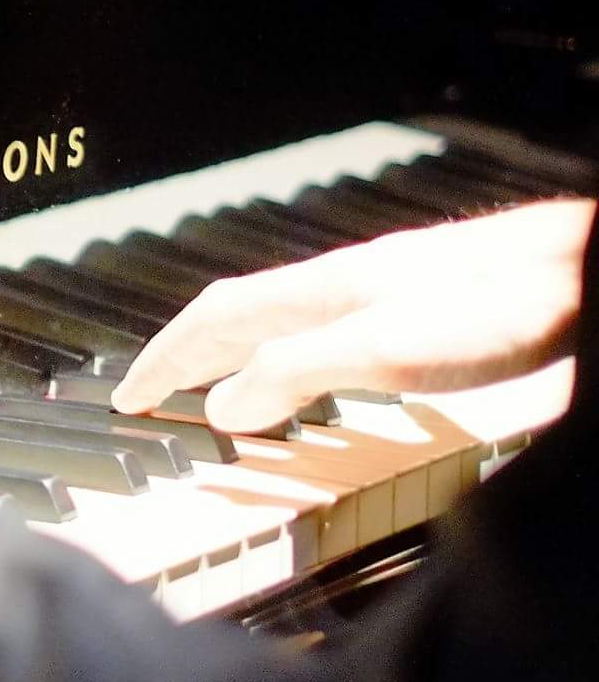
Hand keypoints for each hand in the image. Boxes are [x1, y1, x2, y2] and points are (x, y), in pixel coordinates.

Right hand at [111, 198, 593, 430]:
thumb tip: (226, 404)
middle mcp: (348, 285)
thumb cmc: (504, 305)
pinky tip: (313, 380)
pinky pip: (325, 337)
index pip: (215, 320)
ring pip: (283, 325)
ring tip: (213, 390)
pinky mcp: (424, 309)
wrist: (586, 276)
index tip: (129, 398)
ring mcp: (386, 293)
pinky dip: (289, 362)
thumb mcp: (384, 345)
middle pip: (243, 319)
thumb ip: (298, 370)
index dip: (165, 360)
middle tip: (152, 395)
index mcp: (325, 290)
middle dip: (189, 356)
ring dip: (236, 358)